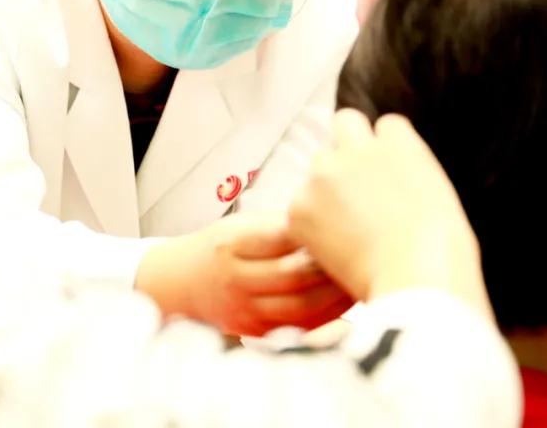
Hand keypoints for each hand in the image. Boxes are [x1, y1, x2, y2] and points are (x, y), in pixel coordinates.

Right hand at [135, 213, 353, 336]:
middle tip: (362, 254)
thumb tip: (330, 217)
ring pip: (299, 307)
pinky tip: (346, 302)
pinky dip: (326, 316)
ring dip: (334, 295)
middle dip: (329, 267)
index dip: (314, 234)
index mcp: (231, 245)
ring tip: (358, 278)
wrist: (184, 283)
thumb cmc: (222, 246)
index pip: (280, 240)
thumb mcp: (242, 224)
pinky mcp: (255, 330)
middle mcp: (234, 279)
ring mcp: (244, 309)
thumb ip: (280, 225)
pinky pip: (299, 327)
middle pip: (292, 275)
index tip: (342, 225)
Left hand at [288, 110, 490, 315]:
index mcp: (398, 143)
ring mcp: (325, 173)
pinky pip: (300, 205)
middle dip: (348, 146)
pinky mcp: (301, 206)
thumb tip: (394, 180)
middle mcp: (358, 148)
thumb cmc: (441, 249)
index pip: (385, 125)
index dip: (384, 149)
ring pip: (318, 163)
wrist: (415, 277)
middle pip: (345, 124)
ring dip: (327, 184)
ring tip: (345, 225)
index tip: (386, 172)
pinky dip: (310, 224)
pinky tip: (331, 248)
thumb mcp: (437, 193)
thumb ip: (410, 173)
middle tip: (354, 184)